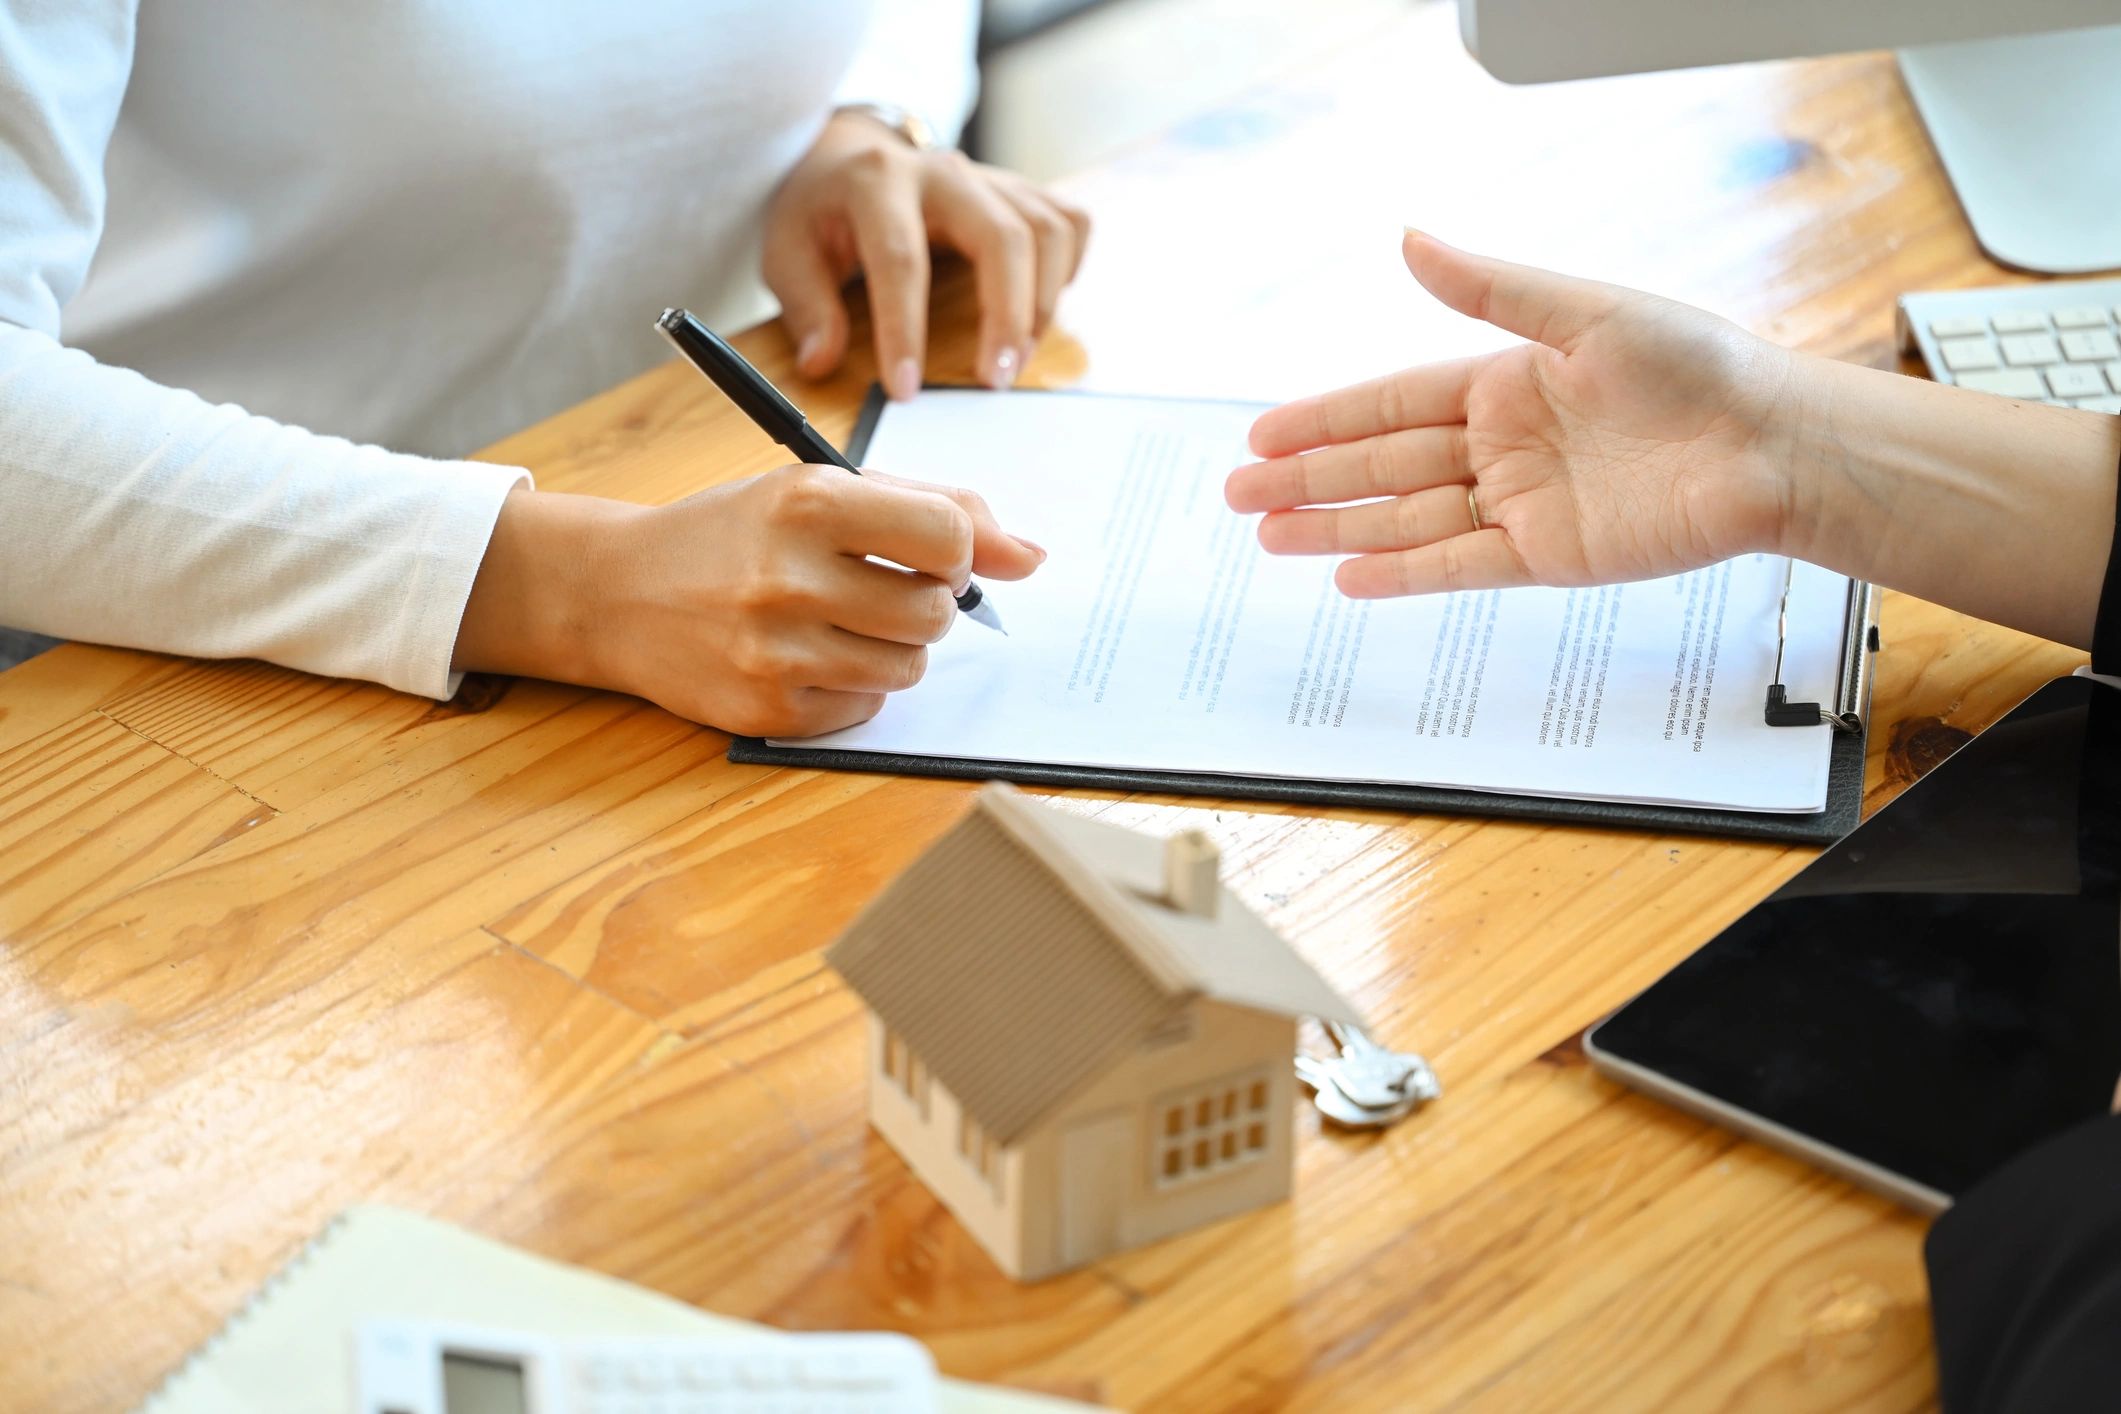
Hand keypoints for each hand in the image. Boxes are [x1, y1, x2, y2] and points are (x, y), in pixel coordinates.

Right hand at [454, 470, 1044, 736]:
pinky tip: (803, 657)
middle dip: (922, 603)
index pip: (947, 534)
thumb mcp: (822, 491)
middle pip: (936, 612)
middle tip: (872, 588)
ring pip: (909, 667)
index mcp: (809, 501)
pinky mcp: (767, 709)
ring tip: (836, 622)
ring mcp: (776, 650)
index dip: (954, 549)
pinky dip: (851, 686)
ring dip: (891, 648)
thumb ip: (933, 510)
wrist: (617, 591)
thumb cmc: (736, 534)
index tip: (927, 552)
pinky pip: (866, 708)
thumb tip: (1031, 558)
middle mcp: (789, 575)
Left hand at [763, 111, 1090, 399]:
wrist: (850, 155)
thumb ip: (805, 305)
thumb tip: (821, 362)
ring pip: (1047, 230)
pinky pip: (1069, 222)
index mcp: (877, 181)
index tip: (905, 390)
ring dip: (1043, 303)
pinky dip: (1068, 269)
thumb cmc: (821, 211)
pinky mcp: (1019, 192)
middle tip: (995, 381)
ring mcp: (989, 178)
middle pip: (1002, 237)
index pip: (901, 258)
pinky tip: (1042, 308)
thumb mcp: (787, 250)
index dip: (905, 329)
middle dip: (1007, 316)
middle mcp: (943, 172)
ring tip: (1015, 359)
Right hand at [1225, 231, 1808, 597]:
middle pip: (1385, 464)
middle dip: (1311, 478)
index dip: (1326, 417)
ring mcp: (1522, 504)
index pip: (1393, 402)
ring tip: (1271, 536)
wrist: (1773, 447)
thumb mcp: (1585, 313)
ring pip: (1408, 517)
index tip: (1264, 432)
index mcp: (1508, 381)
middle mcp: (1505, 446)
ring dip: (1339, 526)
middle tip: (1241, 493)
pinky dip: (1405, 572)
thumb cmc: (1699, 367)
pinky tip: (1349, 576)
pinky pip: (1459, 565)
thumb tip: (1410, 240)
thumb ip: (1490, 290)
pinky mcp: (1548, 556)